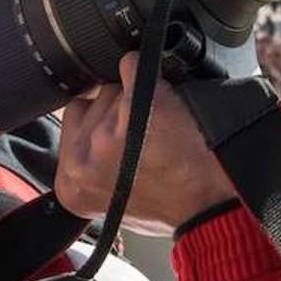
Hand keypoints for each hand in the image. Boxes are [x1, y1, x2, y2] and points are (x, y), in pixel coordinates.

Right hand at [55, 52, 235, 233]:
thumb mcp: (113, 203)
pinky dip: (143, 69)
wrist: (211, 212)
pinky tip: (158, 88)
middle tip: (146, 139)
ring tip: (161, 130)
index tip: (123, 137)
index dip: (100, 122)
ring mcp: (108, 135)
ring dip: (136, 99)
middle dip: (115, 110)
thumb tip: (89, 131)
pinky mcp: (139, 111)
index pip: (73, 121)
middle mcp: (82, 159)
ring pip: (114, 88)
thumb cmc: (170, 209)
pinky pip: (132, 68)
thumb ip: (90, 170)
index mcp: (69, 185)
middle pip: (90, 102)